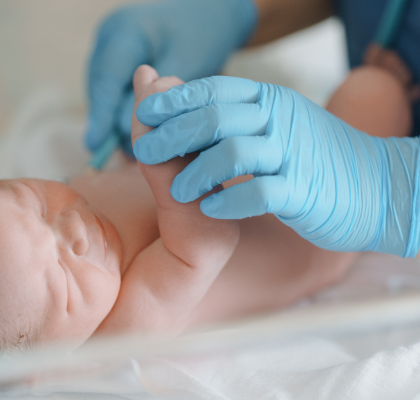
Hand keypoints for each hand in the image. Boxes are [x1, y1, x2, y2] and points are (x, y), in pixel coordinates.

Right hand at [86, 0, 257, 154]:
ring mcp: (110, 48)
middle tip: (120, 154)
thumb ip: (156, 96)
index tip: (96, 143)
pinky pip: (113, 90)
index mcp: (124, 32)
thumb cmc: (202, 34)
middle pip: (100, 88)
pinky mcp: (117, 60)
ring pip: (104, 92)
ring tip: (129, 150)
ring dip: (114, 119)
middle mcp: (110, 38)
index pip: (106, 79)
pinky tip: (134, 133)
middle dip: (107, 121)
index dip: (101, 114)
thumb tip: (122, 130)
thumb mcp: (184, 65)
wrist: (210, 13)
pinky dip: (122, 111)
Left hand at [133, 76, 419, 256]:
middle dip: (172, 134)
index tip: (144, 113)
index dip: (174, 100)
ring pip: (234, 152)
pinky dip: (231, 200)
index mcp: (269, 101)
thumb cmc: (312, 157)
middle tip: (144, 151)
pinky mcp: (305, 191)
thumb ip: (232, 113)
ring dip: (196, 172)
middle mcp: (280, 120)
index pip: (213, 90)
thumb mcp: (274, 124)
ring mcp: (293, 154)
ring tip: (175, 191)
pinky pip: (261, 191)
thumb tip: (179, 95)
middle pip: (216, 118)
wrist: (376, 185)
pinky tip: (210, 209)